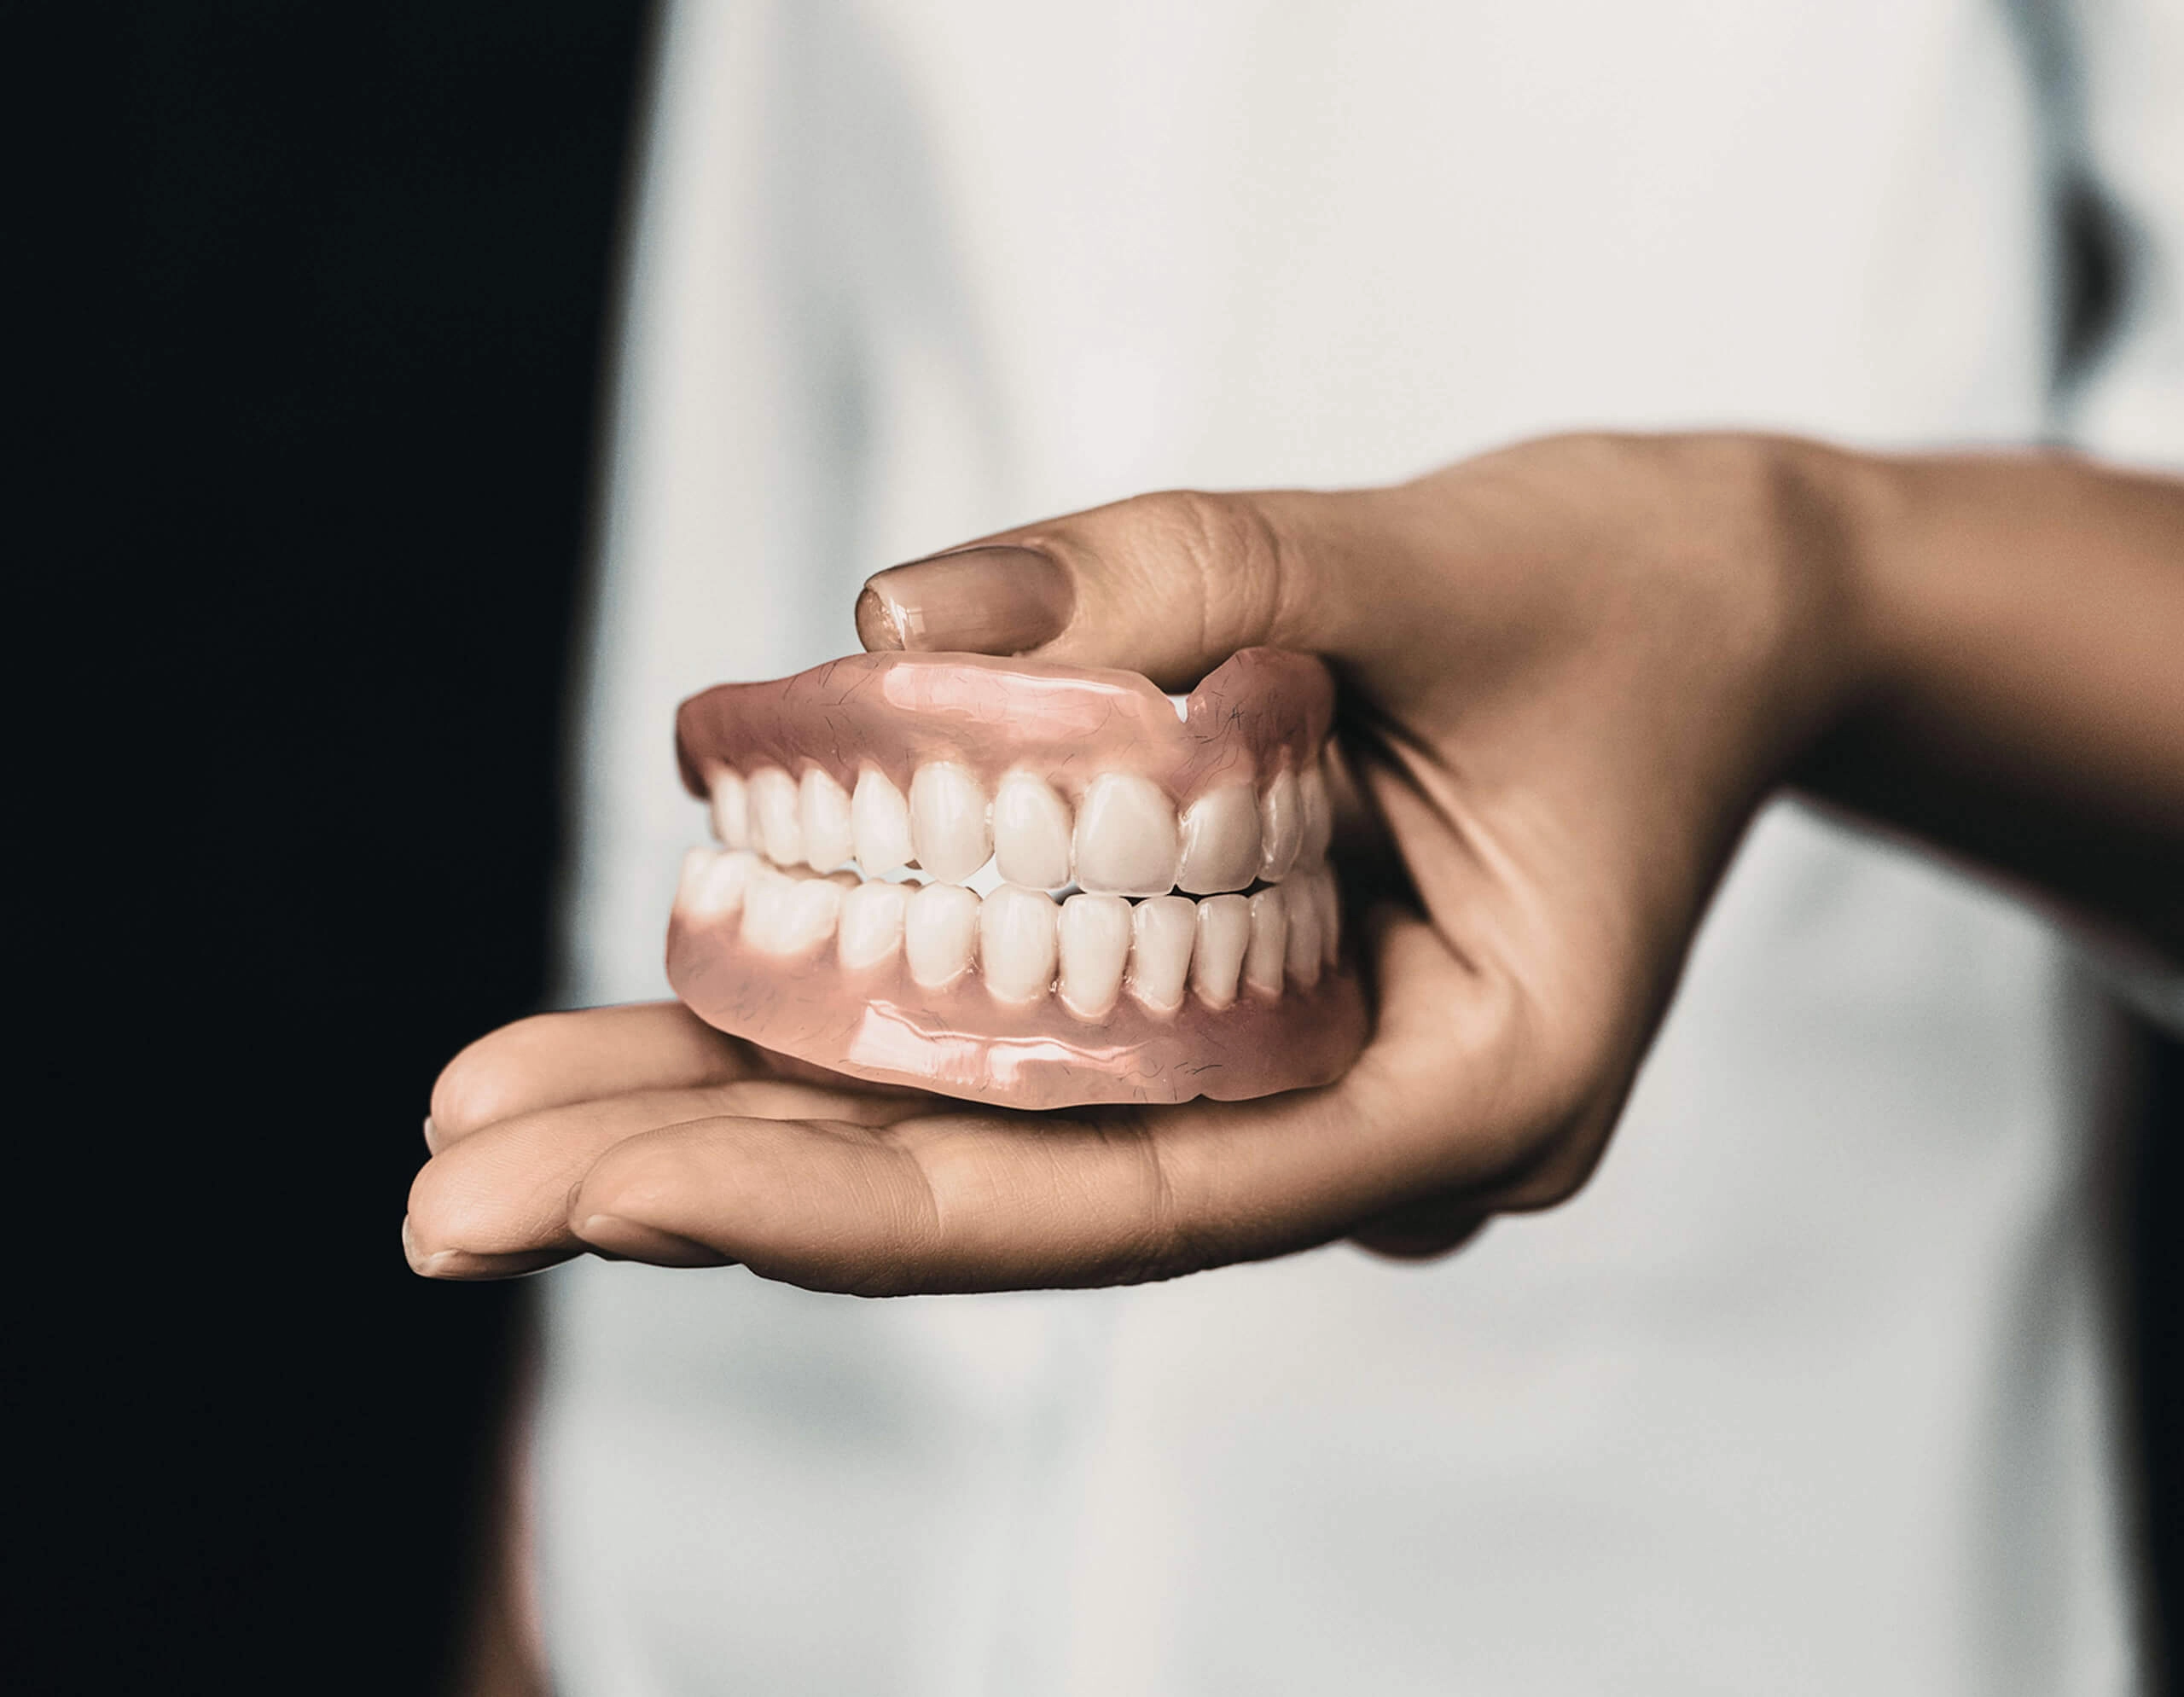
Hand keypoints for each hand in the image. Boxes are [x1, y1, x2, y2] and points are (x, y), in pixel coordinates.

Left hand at [405, 433, 2183, 1290]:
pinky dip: (844, 1026)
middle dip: (722, 1195)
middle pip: (1006, 1196)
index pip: (1120, 1196)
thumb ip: (1183, 570)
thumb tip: (883, 632)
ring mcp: (1279, 1083)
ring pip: (988, 1134)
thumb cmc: (1618, 596)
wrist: (1708, 609)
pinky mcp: (1221, 1010)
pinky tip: (657, 1026)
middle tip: (445, 1205)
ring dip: (739, 1121)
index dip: (852, 1202)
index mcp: (1454, 1094)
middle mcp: (1345, 1134)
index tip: (606, 1195)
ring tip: (489, 1118)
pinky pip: (1014, 1043)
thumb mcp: (1430, 549)